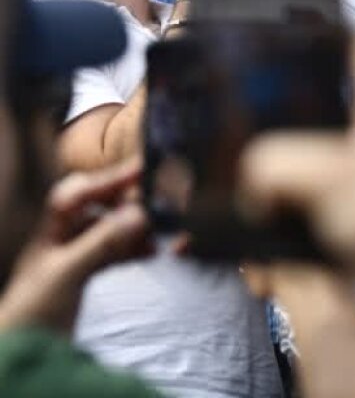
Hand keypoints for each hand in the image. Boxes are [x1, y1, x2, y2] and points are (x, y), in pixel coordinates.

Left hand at [0, 159, 149, 333]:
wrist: (20, 355)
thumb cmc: (32, 313)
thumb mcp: (68, 273)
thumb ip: (103, 242)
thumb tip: (140, 213)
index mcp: (50, 231)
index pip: (78, 192)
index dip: (108, 178)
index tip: (142, 169)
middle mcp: (62, 239)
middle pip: (99, 208)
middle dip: (129, 203)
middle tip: (160, 202)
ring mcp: (75, 258)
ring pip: (112, 230)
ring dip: (137, 228)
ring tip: (162, 230)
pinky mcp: (86, 277)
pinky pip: (117, 253)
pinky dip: (136, 249)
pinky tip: (155, 251)